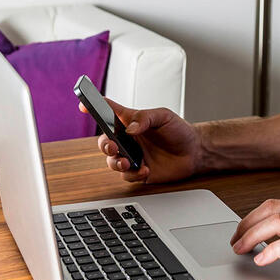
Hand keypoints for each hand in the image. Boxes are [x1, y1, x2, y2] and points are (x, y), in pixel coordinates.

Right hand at [84, 98, 203, 183]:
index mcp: (130, 122)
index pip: (108, 111)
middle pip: (104, 142)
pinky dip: (133, 174)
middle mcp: (128, 139)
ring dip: (116, 162)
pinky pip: (126, 176)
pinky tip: (145, 170)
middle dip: (105, 145)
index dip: (93, 106)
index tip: (83, 104)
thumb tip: (130, 129)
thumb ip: (145, 118)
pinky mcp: (139, 172)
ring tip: (127, 162)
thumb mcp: (164, 117)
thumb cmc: (179, 131)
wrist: (195, 152)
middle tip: (114, 147)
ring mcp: (132, 156)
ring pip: (112, 161)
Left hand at [229, 197, 279, 265]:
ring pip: (275, 220)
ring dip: (252, 234)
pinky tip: (262, 258)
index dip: (253, 218)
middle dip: (246, 224)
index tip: (242, 231)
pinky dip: (271, 249)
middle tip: (235, 240)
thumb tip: (274, 250)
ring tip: (241, 248)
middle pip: (270, 208)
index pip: (275, 205)